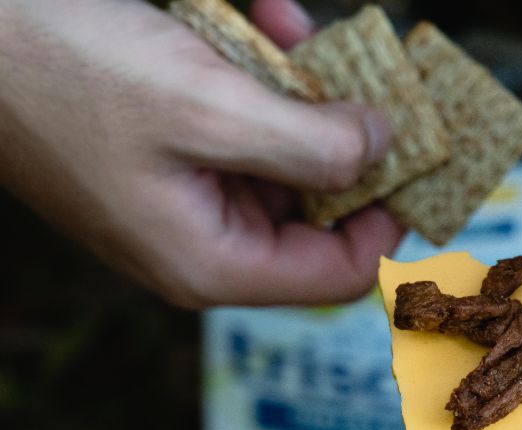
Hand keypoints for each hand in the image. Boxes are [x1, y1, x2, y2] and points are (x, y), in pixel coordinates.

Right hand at [0, 0, 401, 307]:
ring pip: (283, 157)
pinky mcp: (169, 150)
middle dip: (344, 139)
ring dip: (301, 93)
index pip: (336, 272)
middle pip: (316, 211)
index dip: (388, 218)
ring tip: (298, 31)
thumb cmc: (67, 72)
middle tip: (370, 78)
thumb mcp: (207, 107)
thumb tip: (383, 149)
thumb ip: (309, 144)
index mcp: (211, 262)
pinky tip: (263, 17)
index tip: (414, 153)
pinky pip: (241, 123)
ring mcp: (185, 195)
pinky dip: (259, 74)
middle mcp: (203, 241)